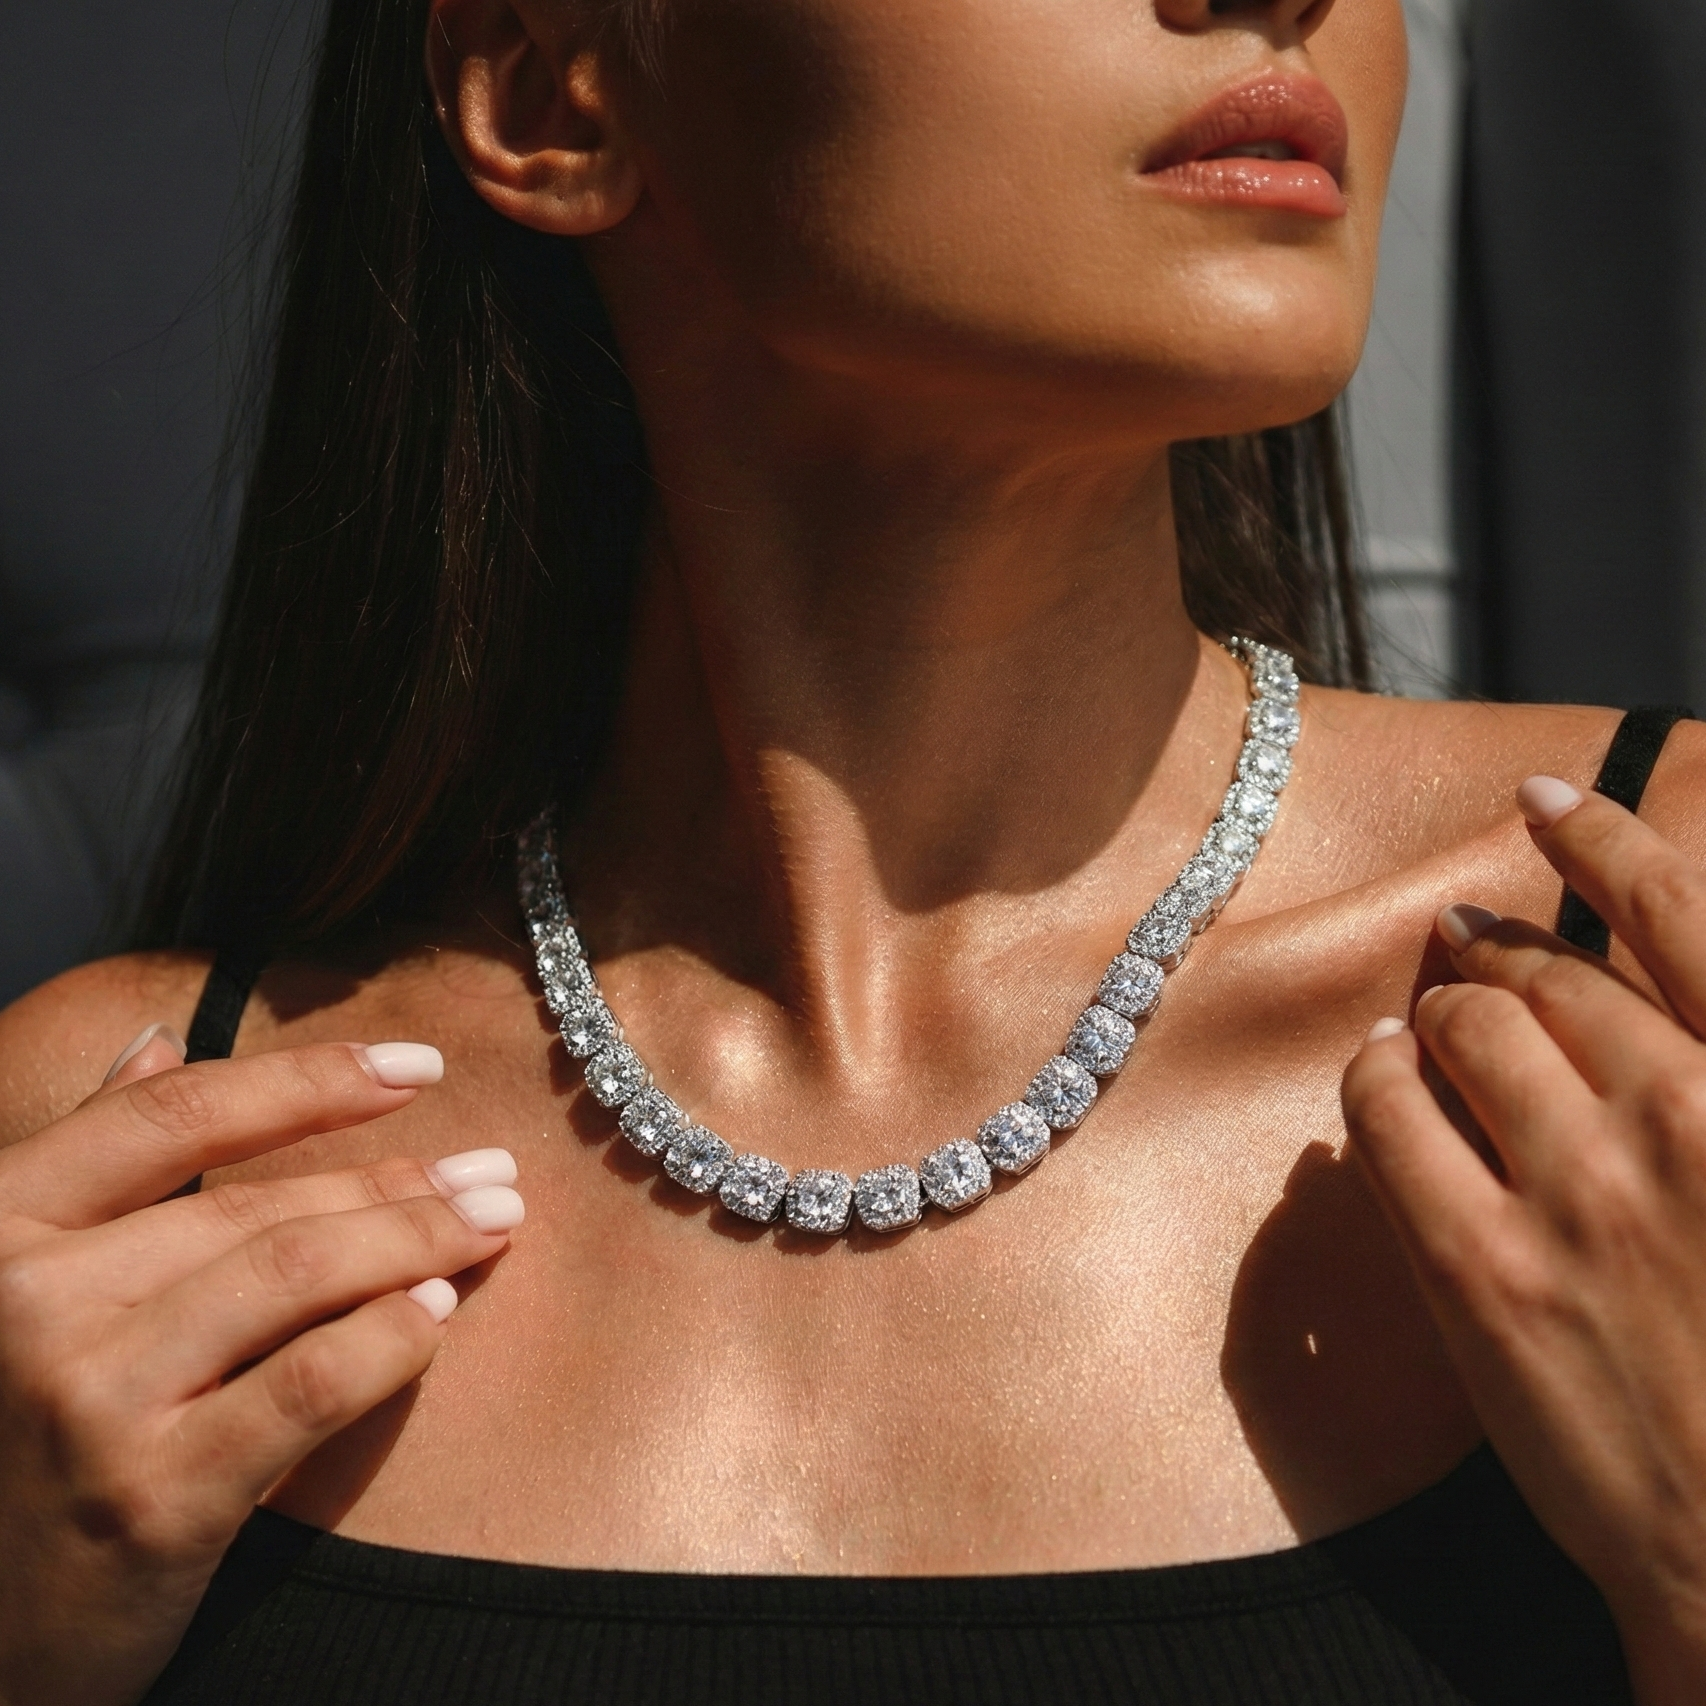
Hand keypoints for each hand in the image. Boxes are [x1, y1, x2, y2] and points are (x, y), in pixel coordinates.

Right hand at [0, 1029, 523, 1705]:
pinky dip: (392, 1336)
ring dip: (418, 1238)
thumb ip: (88, 1167)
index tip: (419, 1066)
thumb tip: (155, 1037)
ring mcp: (85, 1400)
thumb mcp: (22, 1288)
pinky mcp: (151, 1497)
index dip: (309, 1080)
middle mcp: (25, 1301)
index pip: (177, 1116)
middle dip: (397, 1180)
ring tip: (492, 1223)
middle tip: (492, 1172)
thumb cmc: (19, 1439)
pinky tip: (438, 1312)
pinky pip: (312, 1380)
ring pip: (297, 1273)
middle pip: (257, 1204)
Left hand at [1343, 776, 1705, 1705]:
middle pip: (1549, 976)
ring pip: (1460, 1027)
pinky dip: (1373, 1082)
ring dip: (1434, 1009)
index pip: (1681, 917)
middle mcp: (1681, 1116)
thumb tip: (1653, 1028)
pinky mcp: (1480, 1271)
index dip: (1602, 842)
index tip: (1547, 803)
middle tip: (1464, 940)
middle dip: (1498, 951)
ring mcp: (1576, 1193)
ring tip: (1424, 1016)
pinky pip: (1387, 1119)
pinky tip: (1378, 1081)